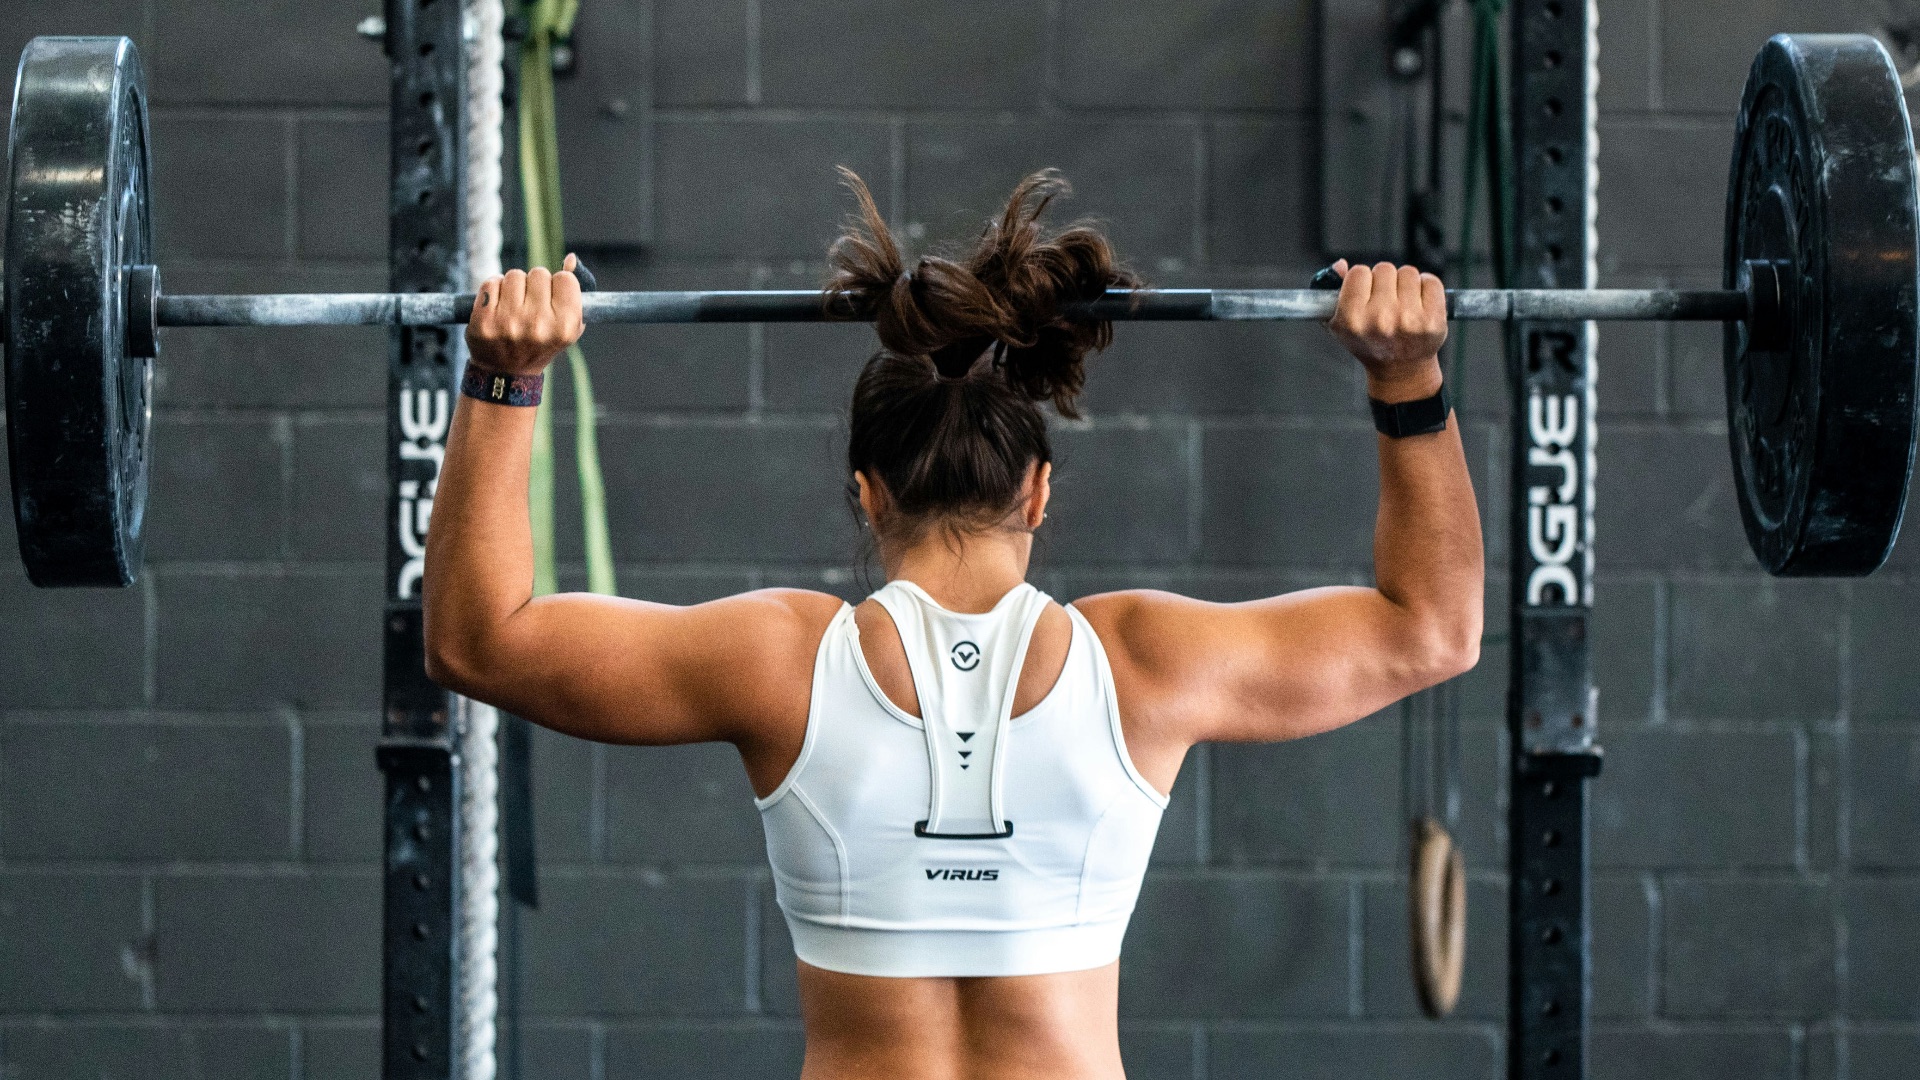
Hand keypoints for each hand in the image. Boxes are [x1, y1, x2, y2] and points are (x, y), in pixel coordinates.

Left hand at [466, 254, 585, 374]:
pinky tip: (497, 307)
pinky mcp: (485, 321)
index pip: (565, 279)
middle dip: (534, 285)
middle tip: (530, 305)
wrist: (506, 372)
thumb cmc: (542, 342)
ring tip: (513, 306)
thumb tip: (570, 258)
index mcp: (565, 326)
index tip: (551, 300)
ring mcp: (509, 323)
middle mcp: (539, 325)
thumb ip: (573, 291)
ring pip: (514, 275)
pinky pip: (491, 283)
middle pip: (539, 273)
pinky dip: (493, 290)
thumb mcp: (567, 324)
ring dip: (513, 286)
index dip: (557, 286)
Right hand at [1325, 260, 1447, 400]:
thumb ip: (1332, 291)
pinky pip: (1431, 281)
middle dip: (1385, 281)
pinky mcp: (1433, 319)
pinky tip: (1420, 304)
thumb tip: (1341, 265)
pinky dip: (1427, 287)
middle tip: (1386, 302)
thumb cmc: (1369, 343)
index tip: (1366, 294)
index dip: (1363, 281)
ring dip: (1406, 284)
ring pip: (1408, 272)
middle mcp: (1380, 319)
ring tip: (1403, 304)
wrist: (1401, 371)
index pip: (1358, 272)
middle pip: (1384, 269)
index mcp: (1353, 320)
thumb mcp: (1341, 323)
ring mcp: (1409, 319)